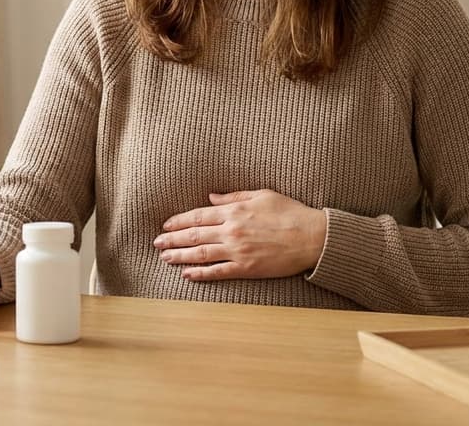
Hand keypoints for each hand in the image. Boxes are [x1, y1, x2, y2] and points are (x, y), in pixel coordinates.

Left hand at [153, 190, 327, 280]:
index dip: (179, 221)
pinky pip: (218, 272)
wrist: (312, 237)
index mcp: (234, 211)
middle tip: (157, 243)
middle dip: (173, 239)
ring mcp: (238, 251)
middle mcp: (232, 231)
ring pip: (201, 254)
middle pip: (194, 235)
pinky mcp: (246, 267)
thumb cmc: (290, 212)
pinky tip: (187, 274)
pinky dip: (200, 274)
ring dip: (180, 256)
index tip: (166, 225)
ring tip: (165, 257)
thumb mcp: (261, 195)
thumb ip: (233, 197)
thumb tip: (211, 198)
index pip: (198, 215)